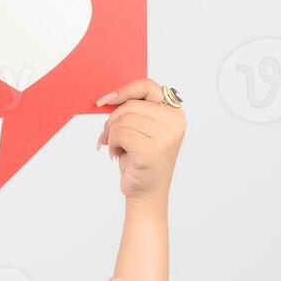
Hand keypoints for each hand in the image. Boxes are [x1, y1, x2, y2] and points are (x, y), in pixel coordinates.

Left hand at [94, 78, 184, 204]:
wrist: (147, 194)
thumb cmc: (141, 162)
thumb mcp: (141, 130)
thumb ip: (134, 111)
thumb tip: (109, 98)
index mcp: (174, 113)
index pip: (147, 87)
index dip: (124, 90)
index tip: (105, 100)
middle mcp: (175, 121)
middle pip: (130, 105)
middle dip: (112, 120)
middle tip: (108, 136)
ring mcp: (166, 135)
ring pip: (123, 119)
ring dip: (112, 134)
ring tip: (117, 148)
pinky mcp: (152, 149)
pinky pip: (120, 134)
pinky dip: (112, 143)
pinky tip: (117, 154)